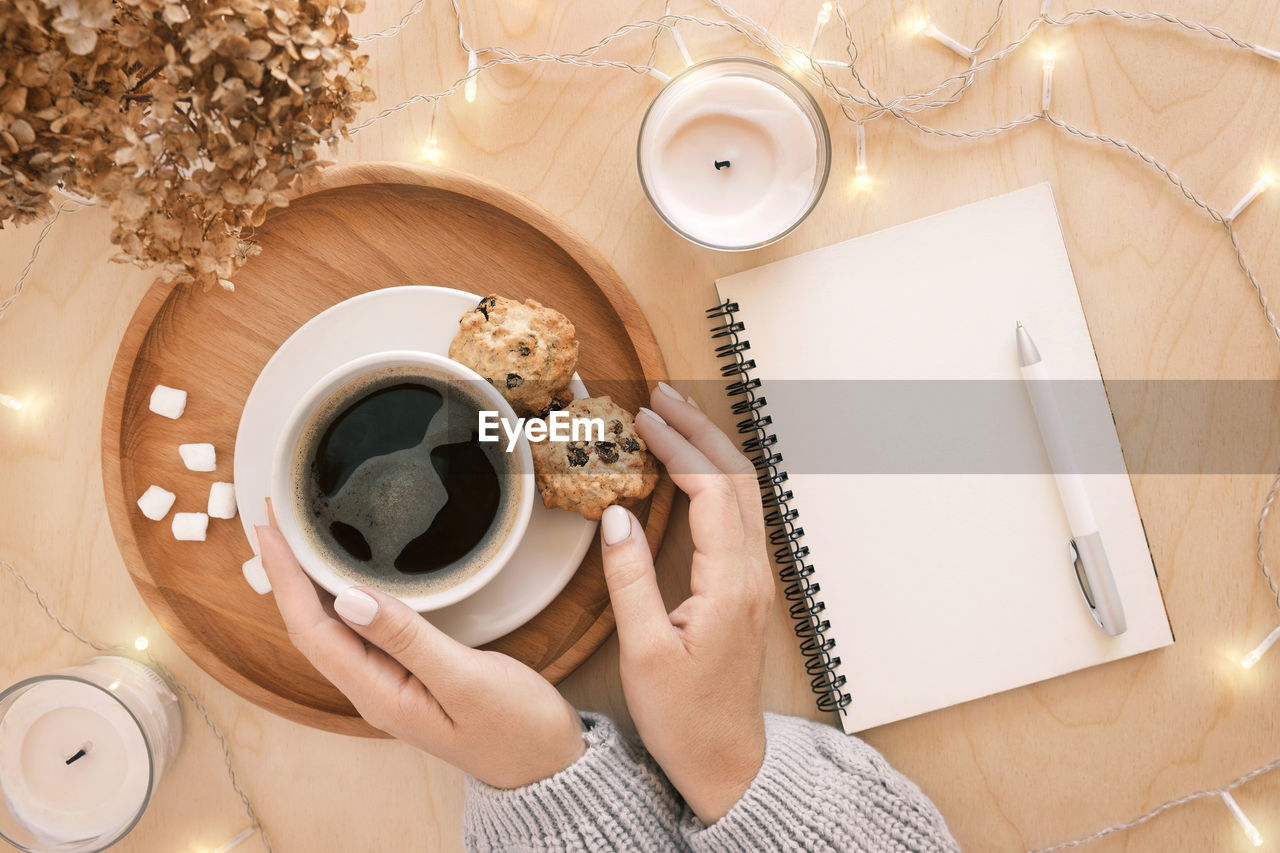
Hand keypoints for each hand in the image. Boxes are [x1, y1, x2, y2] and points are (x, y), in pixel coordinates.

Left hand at [257, 500, 585, 788]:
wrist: (548, 768)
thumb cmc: (516, 728)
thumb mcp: (467, 679)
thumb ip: (408, 639)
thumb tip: (349, 599)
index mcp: (378, 694)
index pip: (312, 628)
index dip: (285, 576)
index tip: (268, 528)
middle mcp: (374, 691)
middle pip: (311, 628)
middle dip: (285, 575)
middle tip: (270, 522)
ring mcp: (390, 686)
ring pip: (332, 631)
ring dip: (307, 587)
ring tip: (293, 543)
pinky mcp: (410, 677)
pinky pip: (360, 634)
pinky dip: (342, 599)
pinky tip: (344, 581)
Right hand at [601, 384, 773, 823]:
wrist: (726, 761)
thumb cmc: (684, 716)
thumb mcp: (642, 652)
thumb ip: (630, 579)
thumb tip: (617, 514)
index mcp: (730, 584)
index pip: (711, 492)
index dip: (678, 448)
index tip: (642, 420)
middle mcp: (752, 574)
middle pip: (738, 479)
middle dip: (700, 430)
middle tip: (660, 397)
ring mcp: (756, 580)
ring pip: (744, 494)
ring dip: (712, 450)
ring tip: (673, 419)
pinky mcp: (748, 589)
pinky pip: (739, 515)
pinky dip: (716, 479)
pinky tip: (690, 472)